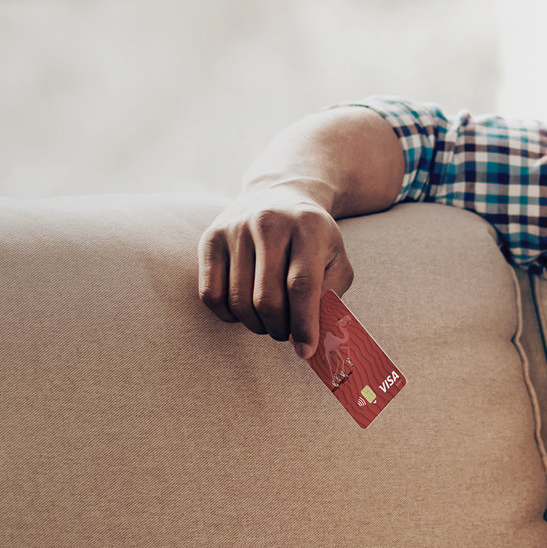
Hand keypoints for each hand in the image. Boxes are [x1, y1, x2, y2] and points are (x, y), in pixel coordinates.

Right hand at [197, 181, 355, 355]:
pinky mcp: (211, 238)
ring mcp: (235, 229)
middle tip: (287, 333)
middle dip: (279, 328)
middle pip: (267, 298)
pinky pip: (211, 294)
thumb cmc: (312, 238)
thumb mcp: (335, 258)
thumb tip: (314, 336)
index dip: (303, 324)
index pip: (302, 285)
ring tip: (269, 322)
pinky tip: (243, 310)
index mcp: (307, 227)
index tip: (306, 351)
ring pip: (239, 301)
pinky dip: (228, 315)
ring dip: (256, 325)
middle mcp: (268, 223)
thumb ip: (331, 294)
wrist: (279, 196)